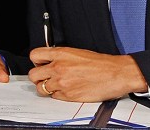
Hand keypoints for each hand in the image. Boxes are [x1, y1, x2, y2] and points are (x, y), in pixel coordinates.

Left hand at [27, 47, 146, 101]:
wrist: (115, 74)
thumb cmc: (101, 63)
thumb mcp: (77, 52)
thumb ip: (61, 56)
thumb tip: (50, 61)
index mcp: (61, 53)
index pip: (35, 55)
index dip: (36, 61)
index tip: (40, 64)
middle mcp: (58, 67)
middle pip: (33, 75)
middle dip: (38, 77)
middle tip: (46, 77)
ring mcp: (62, 83)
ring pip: (41, 89)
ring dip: (46, 87)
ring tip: (56, 85)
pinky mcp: (68, 96)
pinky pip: (53, 97)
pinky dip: (57, 95)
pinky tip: (66, 90)